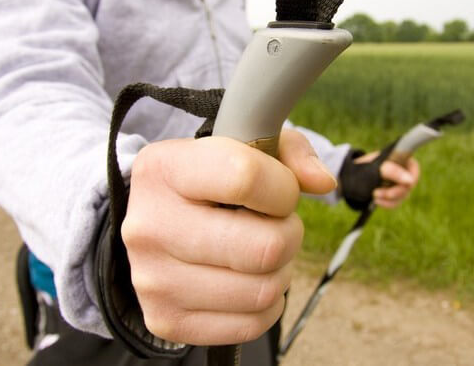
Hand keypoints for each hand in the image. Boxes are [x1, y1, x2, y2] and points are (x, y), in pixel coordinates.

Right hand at [121, 129, 336, 345]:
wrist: (151, 226)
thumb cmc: (207, 182)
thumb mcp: (241, 148)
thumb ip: (288, 151)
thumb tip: (323, 183)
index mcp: (163, 169)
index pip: (245, 177)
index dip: (283, 188)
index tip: (280, 190)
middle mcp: (150, 225)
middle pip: (266, 247)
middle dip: (289, 235)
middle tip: (278, 226)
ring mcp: (153, 279)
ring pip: (263, 290)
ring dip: (280, 272)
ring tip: (262, 253)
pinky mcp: (165, 320)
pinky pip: (250, 325)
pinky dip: (265, 306)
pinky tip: (250, 281)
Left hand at [353, 152, 420, 208]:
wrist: (348, 179)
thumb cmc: (361, 169)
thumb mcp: (375, 168)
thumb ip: (392, 171)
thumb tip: (410, 180)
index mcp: (398, 159)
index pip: (414, 168)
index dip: (412, 177)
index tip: (404, 184)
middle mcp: (400, 170)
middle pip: (409, 185)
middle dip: (395, 192)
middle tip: (378, 193)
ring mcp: (397, 183)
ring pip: (403, 195)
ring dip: (389, 199)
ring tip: (374, 195)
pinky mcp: (392, 194)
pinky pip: (396, 202)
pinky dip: (387, 203)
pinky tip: (376, 200)